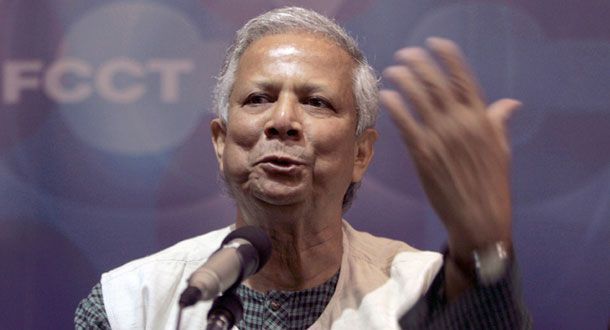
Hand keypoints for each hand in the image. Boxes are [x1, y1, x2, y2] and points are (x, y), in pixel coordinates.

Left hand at [379, 38, 519, 261]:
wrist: (479, 219)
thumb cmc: (492, 186)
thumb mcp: (501, 151)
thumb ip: (498, 123)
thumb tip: (509, 103)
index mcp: (482, 121)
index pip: (464, 80)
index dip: (449, 58)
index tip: (436, 44)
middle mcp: (461, 124)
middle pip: (437, 84)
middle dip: (420, 64)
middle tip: (406, 53)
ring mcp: (441, 139)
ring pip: (419, 100)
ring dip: (405, 80)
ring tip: (393, 69)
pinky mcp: (423, 155)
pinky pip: (406, 124)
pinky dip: (396, 107)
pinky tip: (387, 95)